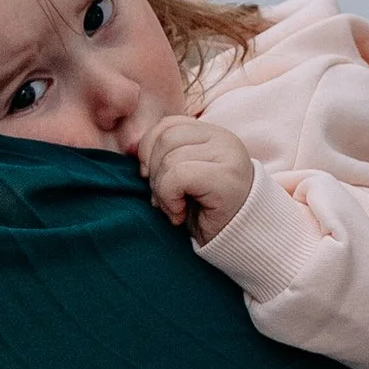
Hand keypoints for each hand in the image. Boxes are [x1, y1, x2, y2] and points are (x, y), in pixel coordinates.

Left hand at [137, 116, 256, 248]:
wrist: (239, 244)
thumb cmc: (206, 214)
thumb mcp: (180, 179)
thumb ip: (162, 158)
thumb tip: (130, 149)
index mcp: (213, 135)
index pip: (167, 125)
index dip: (148, 151)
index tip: (151, 179)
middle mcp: (224, 139)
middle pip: (165, 140)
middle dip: (154, 174)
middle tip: (166, 201)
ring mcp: (228, 157)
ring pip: (170, 159)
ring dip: (162, 192)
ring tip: (176, 210)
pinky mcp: (227, 178)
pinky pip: (178, 176)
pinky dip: (170, 198)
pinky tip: (180, 214)